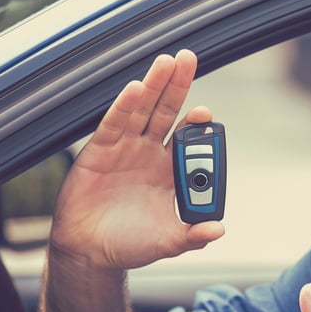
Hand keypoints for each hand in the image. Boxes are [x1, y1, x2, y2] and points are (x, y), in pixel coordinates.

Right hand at [50, 49, 224, 269]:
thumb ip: (192, 235)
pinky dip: (123, 107)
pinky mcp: (99, 151)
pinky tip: (134, 90)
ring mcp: (124, 149)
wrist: (91, 252)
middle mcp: (149, 153)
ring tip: (166, 62)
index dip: (195, 124)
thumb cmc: (130, 244)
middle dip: (176, 86)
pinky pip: (113, 125)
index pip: (186, 139)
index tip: (205, 114)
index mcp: (169, 171)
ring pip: (141, 110)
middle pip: (166, 112)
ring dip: (153, 86)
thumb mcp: (167, 242)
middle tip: (187, 59)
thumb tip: (219, 230)